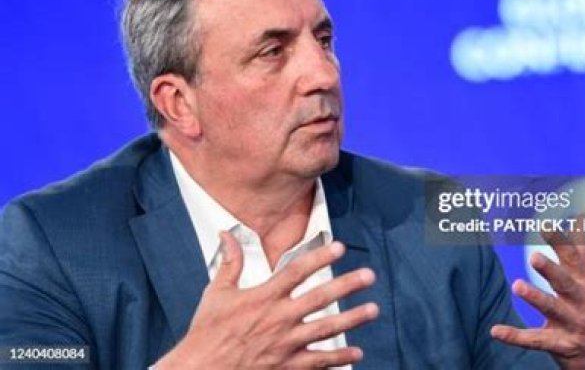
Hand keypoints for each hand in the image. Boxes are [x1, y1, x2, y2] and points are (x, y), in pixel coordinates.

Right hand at [155, 231, 378, 368]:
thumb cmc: (206, 332)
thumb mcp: (215, 293)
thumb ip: (229, 262)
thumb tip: (226, 233)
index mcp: (263, 297)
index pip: (297, 271)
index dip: (320, 257)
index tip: (339, 247)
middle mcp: (279, 319)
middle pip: (320, 298)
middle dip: (347, 285)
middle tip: (369, 276)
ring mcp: (285, 344)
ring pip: (326, 329)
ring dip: (352, 319)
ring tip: (373, 310)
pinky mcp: (286, 367)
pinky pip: (318, 362)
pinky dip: (339, 358)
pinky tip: (357, 353)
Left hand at [490, 215, 584, 369]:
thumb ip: (580, 248)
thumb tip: (581, 216)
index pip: (573, 258)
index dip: (559, 241)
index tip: (546, 225)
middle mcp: (582, 301)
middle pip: (565, 283)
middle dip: (551, 270)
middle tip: (533, 257)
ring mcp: (573, 324)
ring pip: (552, 309)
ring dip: (536, 298)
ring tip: (517, 286)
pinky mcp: (562, 345)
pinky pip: (535, 340)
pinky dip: (515, 336)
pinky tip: (495, 330)